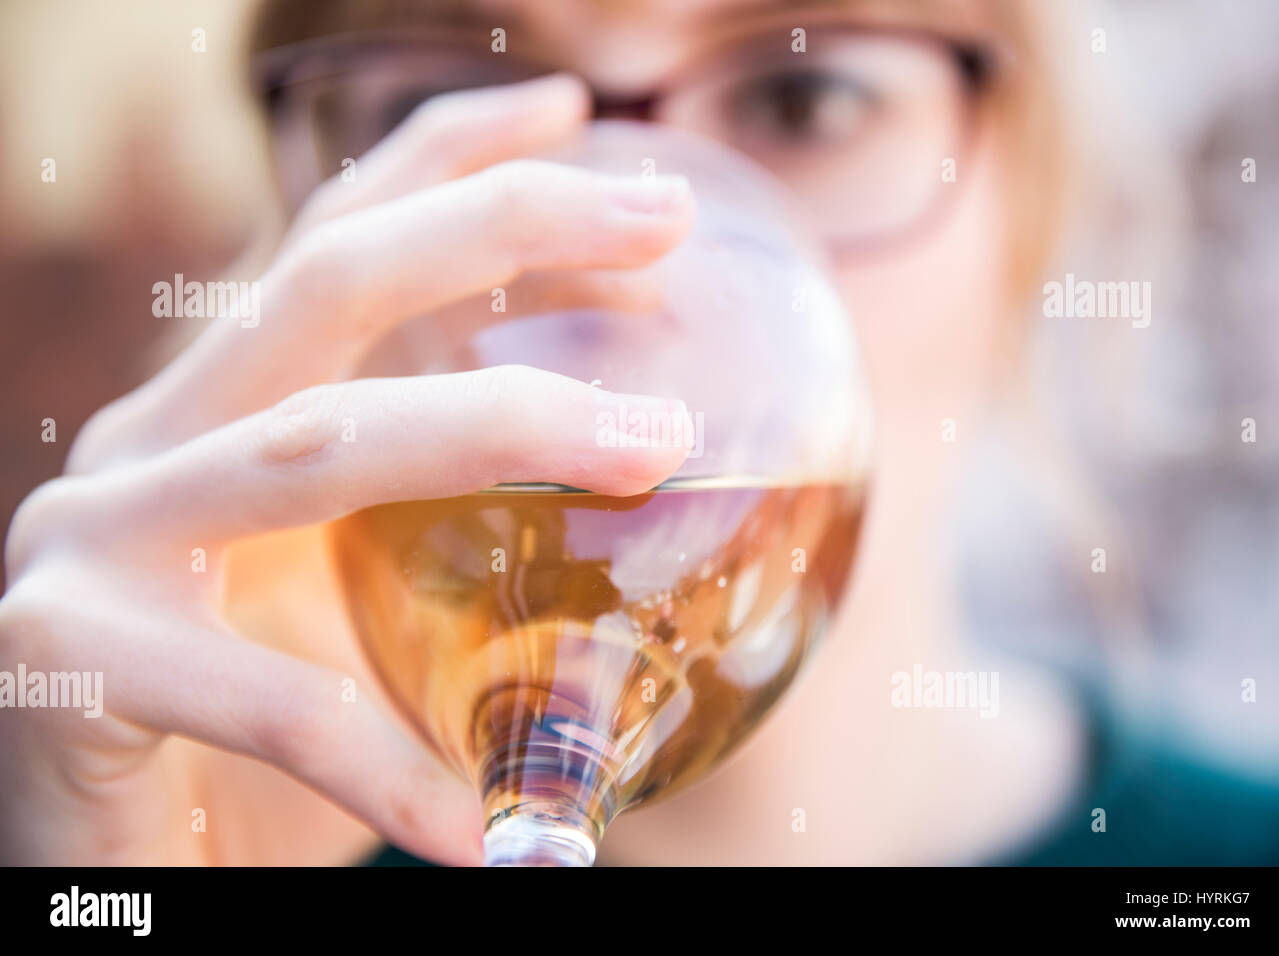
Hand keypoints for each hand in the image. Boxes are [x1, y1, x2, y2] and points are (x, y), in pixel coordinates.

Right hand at [0, 75, 694, 864]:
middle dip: (502, 223)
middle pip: (326, 282)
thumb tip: (642, 471)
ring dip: (502, 430)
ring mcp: (96, 542)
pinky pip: (271, 702)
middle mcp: (155, 447)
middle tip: (664, 212)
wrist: (107, 873)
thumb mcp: (367, 610)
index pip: (333, 243)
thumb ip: (451, 532)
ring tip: (658, 445)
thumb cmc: (250, 753)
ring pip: (314, 444)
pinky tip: (495, 831)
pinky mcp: (62, 661)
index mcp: (226, 419)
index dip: (446, 159)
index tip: (577, 114)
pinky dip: (394, 767)